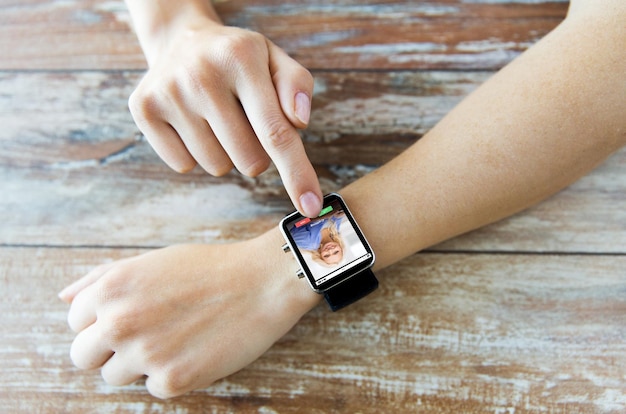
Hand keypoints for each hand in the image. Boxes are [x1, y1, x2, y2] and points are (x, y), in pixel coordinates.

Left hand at [59, 235, 319, 397]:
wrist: (263, 282)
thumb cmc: (209, 268)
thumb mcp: (151, 261)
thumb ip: (101, 278)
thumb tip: (64, 297)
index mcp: (111, 288)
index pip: (75, 321)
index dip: (102, 319)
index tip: (131, 315)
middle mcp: (120, 322)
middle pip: (82, 356)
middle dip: (108, 349)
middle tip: (146, 335)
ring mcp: (145, 354)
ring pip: (115, 377)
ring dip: (139, 363)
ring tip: (175, 339)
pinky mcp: (173, 381)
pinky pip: (153, 388)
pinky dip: (172, 374)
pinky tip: (196, 349)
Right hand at [128, 16, 322, 216]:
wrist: (181, 41)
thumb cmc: (239, 59)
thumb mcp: (275, 59)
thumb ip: (296, 86)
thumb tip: (299, 122)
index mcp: (241, 58)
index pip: (275, 132)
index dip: (296, 174)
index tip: (311, 207)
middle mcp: (201, 75)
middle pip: (250, 160)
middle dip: (258, 152)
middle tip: (245, 120)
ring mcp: (168, 93)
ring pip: (218, 166)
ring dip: (226, 153)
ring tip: (217, 117)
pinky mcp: (143, 110)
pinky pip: (184, 165)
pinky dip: (195, 153)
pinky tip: (193, 122)